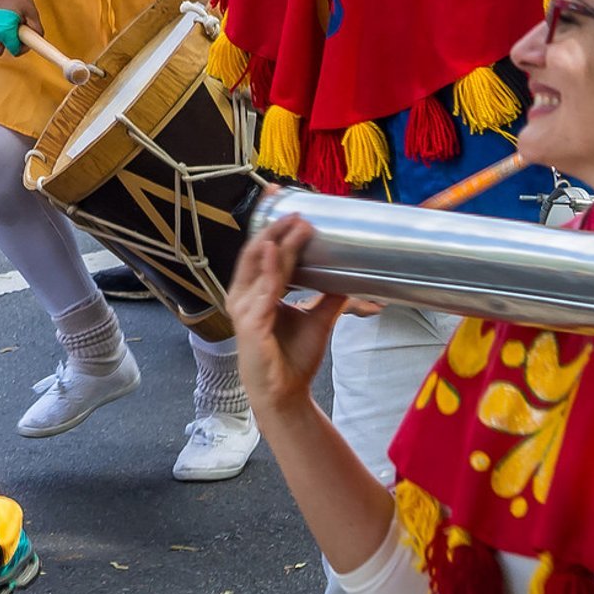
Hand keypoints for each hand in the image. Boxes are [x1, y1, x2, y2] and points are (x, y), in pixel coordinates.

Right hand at [0, 0, 41, 55]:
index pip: (15, 50)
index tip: (29, 42)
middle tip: (20, 37)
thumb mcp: (31, 12)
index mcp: (5, 30)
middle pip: (2, 51)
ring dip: (5, 43)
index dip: (24, 48)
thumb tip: (38, 37)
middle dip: (13, 46)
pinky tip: (9, 27)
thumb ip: (36, 27)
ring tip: (14, 31)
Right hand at [228, 214, 343, 420]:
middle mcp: (243, 297)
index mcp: (252, 293)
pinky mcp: (251, 325)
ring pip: (261, 267)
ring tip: (294, 223)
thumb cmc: (292, 358)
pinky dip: (268, 270)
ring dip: (277, 242)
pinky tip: (275, 251)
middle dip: (272, 226)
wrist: (286, 394)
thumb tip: (350, 277)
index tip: (281, 199)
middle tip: (291, 204)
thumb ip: (329, 297)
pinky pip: (262, 292)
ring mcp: (245, 310)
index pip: (260, 252)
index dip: (269, 225)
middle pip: (255, 252)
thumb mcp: (317, 320)